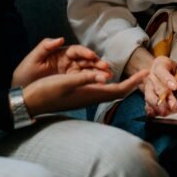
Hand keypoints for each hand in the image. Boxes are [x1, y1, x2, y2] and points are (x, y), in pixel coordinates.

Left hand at [12, 37, 110, 86]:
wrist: (21, 94)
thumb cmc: (24, 74)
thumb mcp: (32, 60)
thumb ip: (45, 46)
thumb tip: (60, 39)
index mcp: (60, 54)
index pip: (76, 51)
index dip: (84, 52)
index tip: (91, 55)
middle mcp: (68, 62)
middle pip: (85, 60)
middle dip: (96, 63)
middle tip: (105, 67)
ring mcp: (71, 73)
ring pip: (88, 71)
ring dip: (98, 72)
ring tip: (108, 76)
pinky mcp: (71, 84)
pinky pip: (84, 82)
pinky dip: (94, 82)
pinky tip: (101, 85)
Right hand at [22, 69, 148, 115]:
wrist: (30, 103)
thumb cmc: (46, 92)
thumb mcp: (65, 82)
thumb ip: (85, 78)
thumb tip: (105, 77)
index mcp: (90, 95)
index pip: (119, 91)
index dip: (134, 82)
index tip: (146, 73)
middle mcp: (90, 97)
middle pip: (117, 92)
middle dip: (131, 83)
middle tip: (143, 73)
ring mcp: (85, 97)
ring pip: (109, 91)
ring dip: (121, 82)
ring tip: (129, 73)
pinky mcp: (78, 95)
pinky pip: (99, 89)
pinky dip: (108, 82)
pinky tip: (106, 75)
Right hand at [142, 55, 176, 117]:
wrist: (163, 73)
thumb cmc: (174, 71)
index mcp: (160, 64)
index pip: (161, 70)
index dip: (167, 79)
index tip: (174, 87)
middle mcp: (151, 75)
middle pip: (156, 86)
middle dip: (165, 97)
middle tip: (173, 105)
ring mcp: (148, 86)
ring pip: (149, 96)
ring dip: (157, 105)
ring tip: (165, 112)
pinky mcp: (147, 96)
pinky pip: (146, 104)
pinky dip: (151, 110)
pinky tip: (155, 114)